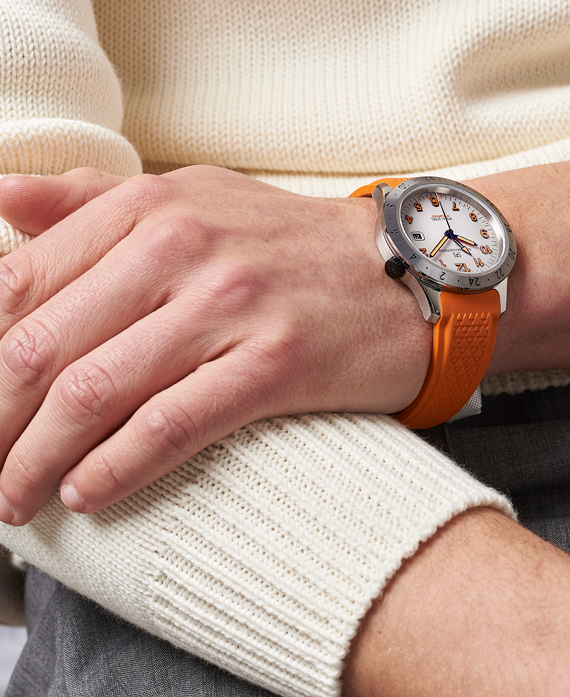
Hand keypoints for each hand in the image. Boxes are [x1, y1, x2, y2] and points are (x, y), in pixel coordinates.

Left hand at [0, 166, 430, 522]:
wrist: (404, 271)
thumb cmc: (286, 243)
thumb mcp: (193, 197)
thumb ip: (92, 200)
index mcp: (147, 207)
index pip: (17, 284)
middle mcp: (181, 248)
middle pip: (42, 347)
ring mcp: (230, 304)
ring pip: (95, 392)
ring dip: (36, 461)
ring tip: (16, 499)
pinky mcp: (275, 362)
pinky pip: (171, 425)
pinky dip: (115, 469)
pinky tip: (87, 494)